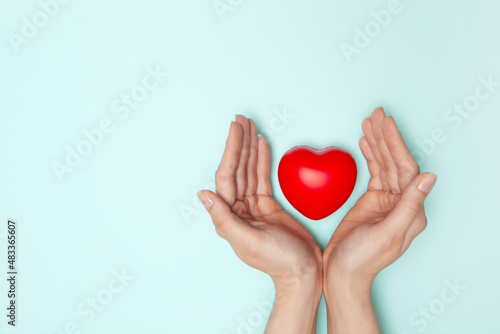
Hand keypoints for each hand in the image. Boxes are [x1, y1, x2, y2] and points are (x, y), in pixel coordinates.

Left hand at [197, 115, 321, 333]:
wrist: (304, 272)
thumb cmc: (278, 261)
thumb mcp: (250, 241)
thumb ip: (224, 219)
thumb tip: (202, 195)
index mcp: (229, 216)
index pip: (226, 176)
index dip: (230, 151)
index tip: (235, 129)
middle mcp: (237, 209)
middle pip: (236, 168)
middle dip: (239, 143)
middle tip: (242, 119)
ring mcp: (252, 206)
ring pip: (248, 170)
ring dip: (249, 147)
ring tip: (250, 126)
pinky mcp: (267, 205)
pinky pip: (261, 178)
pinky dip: (262, 160)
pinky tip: (261, 145)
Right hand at [323, 107, 436, 332]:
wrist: (342, 273)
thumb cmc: (363, 260)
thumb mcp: (387, 234)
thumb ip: (409, 206)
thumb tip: (430, 178)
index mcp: (411, 211)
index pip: (407, 169)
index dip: (397, 145)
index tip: (386, 124)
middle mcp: (402, 203)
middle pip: (396, 162)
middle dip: (386, 137)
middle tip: (377, 114)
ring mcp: (387, 201)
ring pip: (384, 164)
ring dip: (377, 142)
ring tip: (370, 121)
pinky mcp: (372, 200)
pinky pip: (374, 172)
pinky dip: (370, 155)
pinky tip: (366, 141)